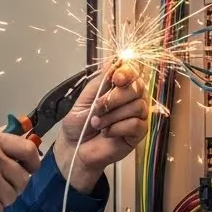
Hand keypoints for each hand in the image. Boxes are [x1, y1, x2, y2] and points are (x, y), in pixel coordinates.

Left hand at [53, 62, 148, 190]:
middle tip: (98, 107)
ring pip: (138, 106)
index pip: (132, 72)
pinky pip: (136, 124)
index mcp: (117, 88)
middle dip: (115, 97)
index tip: (116, 78)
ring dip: (113, 115)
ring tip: (97, 123)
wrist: (74, 149)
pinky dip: (118, 128)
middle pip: (137, 88)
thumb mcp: (84, 100)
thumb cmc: (78, 125)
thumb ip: (99, 83)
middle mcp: (130, 99)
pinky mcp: (137, 133)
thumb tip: (112, 62)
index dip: (127, 72)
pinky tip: (107, 133)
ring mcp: (136, 116)